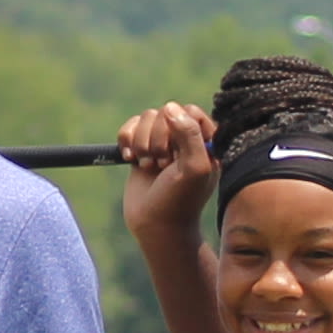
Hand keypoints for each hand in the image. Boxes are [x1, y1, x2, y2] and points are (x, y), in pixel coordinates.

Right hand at [116, 102, 218, 243]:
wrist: (155, 225)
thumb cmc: (180, 200)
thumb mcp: (194, 168)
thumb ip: (190, 134)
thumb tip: (170, 107)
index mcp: (206, 141)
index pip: (190, 111)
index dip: (178, 127)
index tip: (177, 154)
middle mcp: (185, 138)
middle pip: (165, 113)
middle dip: (157, 139)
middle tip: (161, 165)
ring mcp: (161, 143)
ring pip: (146, 118)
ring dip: (141, 142)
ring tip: (147, 165)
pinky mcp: (140, 148)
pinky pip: (129, 127)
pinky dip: (125, 139)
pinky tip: (130, 159)